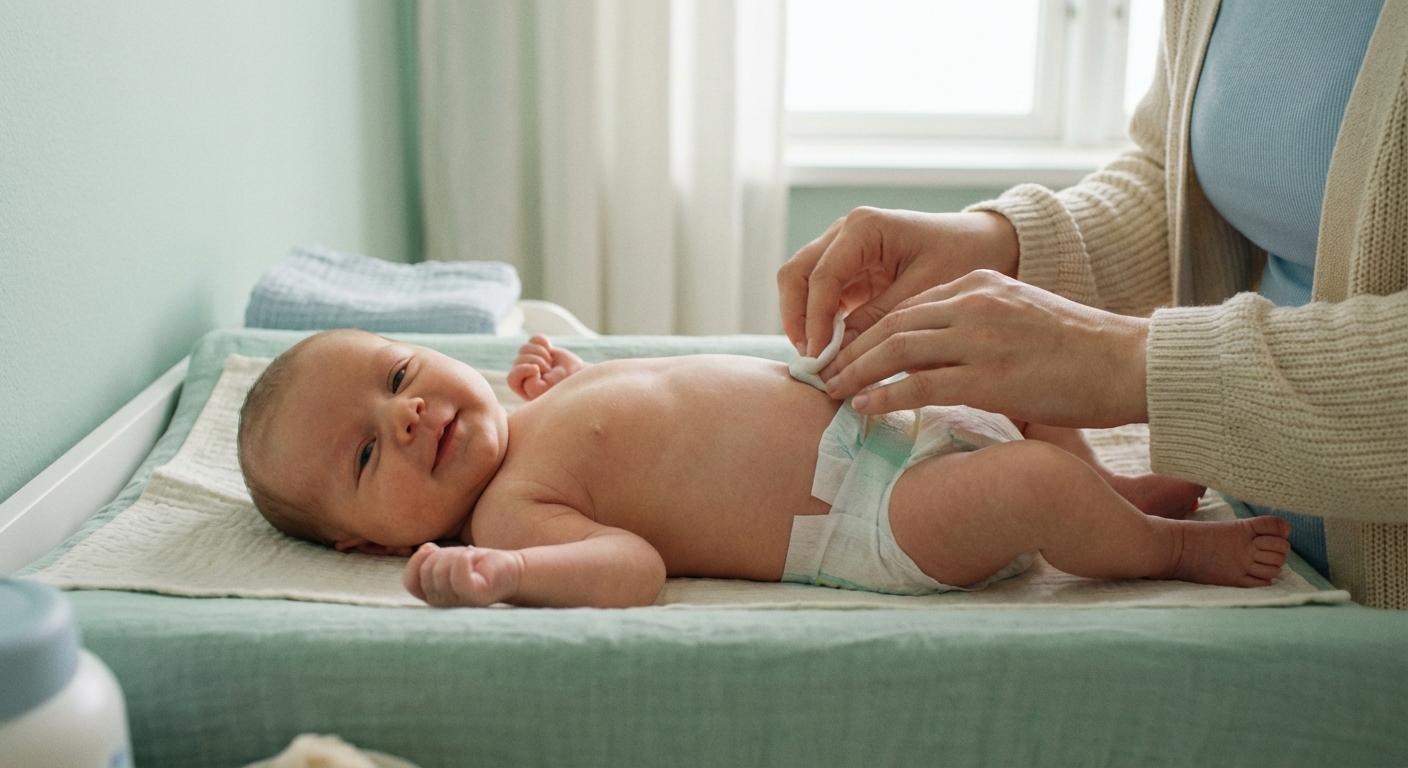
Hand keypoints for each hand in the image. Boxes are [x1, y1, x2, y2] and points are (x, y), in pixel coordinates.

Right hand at [404, 543, 524, 606]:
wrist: (512, 570)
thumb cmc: (481, 564)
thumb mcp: (451, 559)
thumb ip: (434, 560)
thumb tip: (426, 548)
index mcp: (433, 596)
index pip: (410, 582)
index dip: (416, 561)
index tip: (431, 547)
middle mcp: (443, 604)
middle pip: (427, 571)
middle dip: (443, 553)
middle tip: (463, 556)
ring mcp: (458, 602)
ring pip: (440, 569)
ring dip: (456, 554)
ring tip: (472, 560)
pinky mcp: (474, 596)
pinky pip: (458, 574)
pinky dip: (464, 558)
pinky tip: (473, 557)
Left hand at [507, 335, 585, 400]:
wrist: (579, 376)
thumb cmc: (564, 386)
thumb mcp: (548, 390)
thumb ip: (533, 386)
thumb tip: (529, 369)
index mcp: (524, 389)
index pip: (512, 377)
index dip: (524, 370)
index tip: (538, 371)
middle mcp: (524, 375)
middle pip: (517, 361)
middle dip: (535, 360)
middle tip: (549, 368)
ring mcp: (531, 361)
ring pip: (523, 349)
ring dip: (539, 351)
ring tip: (550, 361)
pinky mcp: (540, 350)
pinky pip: (534, 339)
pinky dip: (542, 341)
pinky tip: (550, 349)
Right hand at [777, 208, 1019, 356]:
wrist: (982, 243)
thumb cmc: (961, 258)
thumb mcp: (923, 293)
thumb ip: (878, 319)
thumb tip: (837, 355)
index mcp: (864, 228)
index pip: (821, 277)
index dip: (815, 321)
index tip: (820, 358)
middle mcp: (844, 232)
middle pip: (796, 274)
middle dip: (797, 318)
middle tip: (811, 359)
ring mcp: (842, 249)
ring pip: (800, 283)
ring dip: (803, 321)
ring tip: (819, 359)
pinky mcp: (848, 269)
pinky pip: (819, 294)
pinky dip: (819, 321)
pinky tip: (832, 350)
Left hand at [820, 270, 1148, 428]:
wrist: (1132, 363)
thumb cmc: (1084, 351)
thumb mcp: (1024, 318)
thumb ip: (982, 327)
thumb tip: (943, 358)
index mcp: (982, 284)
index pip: (909, 306)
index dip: (870, 330)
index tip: (845, 351)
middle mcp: (976, 303)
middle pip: (893, 323)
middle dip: (852, 349)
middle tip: (824, 373)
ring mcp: (981, 339)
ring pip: (898, 350)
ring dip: (857, 371)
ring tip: (832, 391)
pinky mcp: (990, 377)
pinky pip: (921, 385)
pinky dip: (885, 395)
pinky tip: (863, 407)